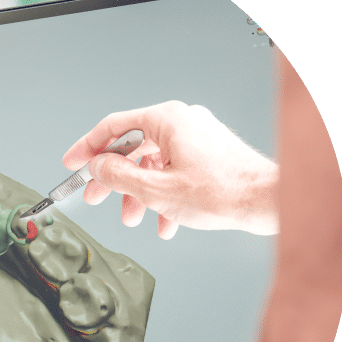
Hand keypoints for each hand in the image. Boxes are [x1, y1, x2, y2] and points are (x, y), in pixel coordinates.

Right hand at [63, 101, 278, 238]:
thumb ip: (118, 176)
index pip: (113, 127)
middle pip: (133, 148)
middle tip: (95, 197)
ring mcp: (196, 137)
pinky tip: (163, 221)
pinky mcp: (208, 153)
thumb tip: (97, 168)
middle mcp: (181, 122)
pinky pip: (173, 170)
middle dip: (113, 179)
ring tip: (133, 217)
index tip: (73, 163)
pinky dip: (162, 195)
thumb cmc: (222, 192)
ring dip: (139, 193)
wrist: (268, 201)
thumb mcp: (155, 190)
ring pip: (153, 164)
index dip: (87, 148)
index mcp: (167, 120)